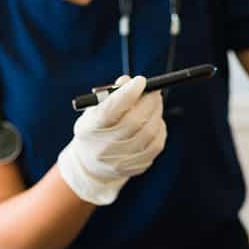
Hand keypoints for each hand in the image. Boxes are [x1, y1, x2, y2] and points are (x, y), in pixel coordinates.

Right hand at [57, 75, 165, 205]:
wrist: (91, 165)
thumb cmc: (95, 129)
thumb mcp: (94, 110)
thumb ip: (110, 95)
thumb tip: (129, 81)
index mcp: (89, 129)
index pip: (110, 110)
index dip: (128, 94)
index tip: (140, 81)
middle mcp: (104, 148)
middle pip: (134, 121)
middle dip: (148, 102)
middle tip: (154, 90)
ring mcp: (121, 161)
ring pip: (149, 132)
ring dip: (156, 113)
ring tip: (154, 104)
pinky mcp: (137, 167)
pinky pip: (156, 144)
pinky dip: (159, 129)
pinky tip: (154, 122)